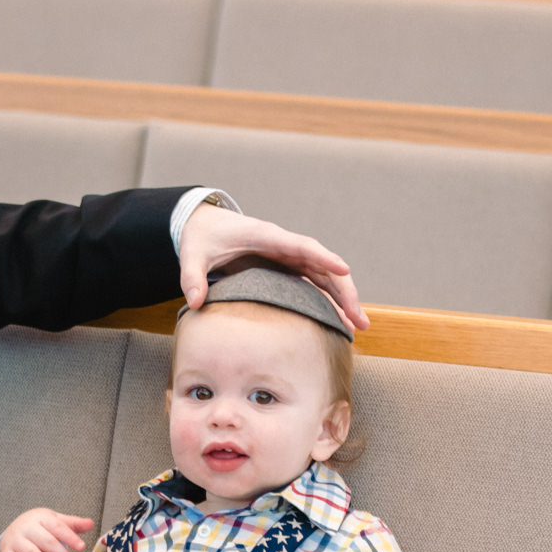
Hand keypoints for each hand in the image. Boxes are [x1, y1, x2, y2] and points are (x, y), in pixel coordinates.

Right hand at [0, 507, 93, 551]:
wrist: (13, 530)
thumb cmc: (40, 527)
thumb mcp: (55, 522)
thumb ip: (72, 524)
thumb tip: (90, 524)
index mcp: (40, 518)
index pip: (56, 527)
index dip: (69, 537)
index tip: (81, 546)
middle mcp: (26, 528)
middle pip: (46, 541)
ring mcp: (15, 541)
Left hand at [179, 201, 369, 331]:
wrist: (204, 225)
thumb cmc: (201, 238)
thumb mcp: (191, 254)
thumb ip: (191, 276)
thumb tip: (195, 303)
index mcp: (266, 236)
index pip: (301, 246)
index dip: (323, 257)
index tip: (343, 270)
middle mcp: (284, 246)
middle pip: (323, 265)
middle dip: (344, 290)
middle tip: (358, 318)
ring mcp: (288, 258)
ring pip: (324, 277)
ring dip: (343, 299)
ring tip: (359, 325)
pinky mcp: (287, 269)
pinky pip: (314, 284)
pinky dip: (329, 301)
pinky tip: (340, 321)